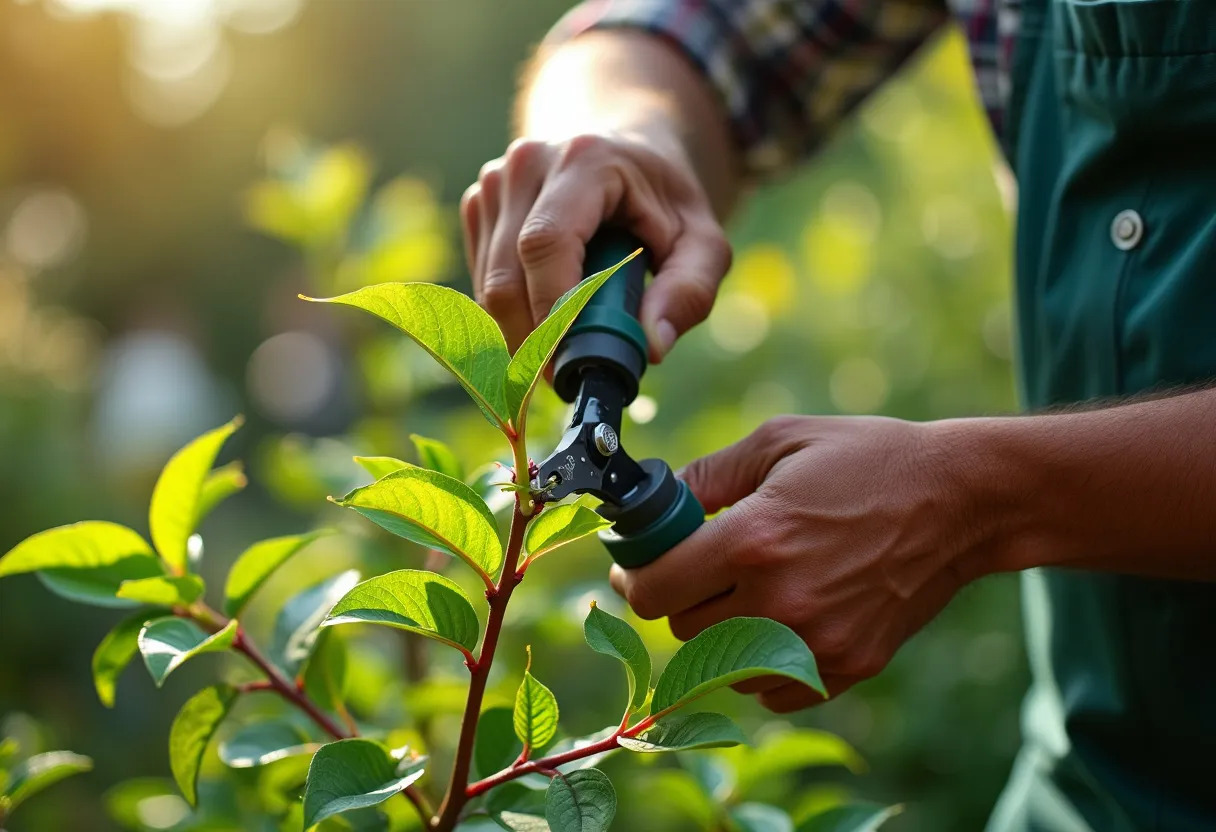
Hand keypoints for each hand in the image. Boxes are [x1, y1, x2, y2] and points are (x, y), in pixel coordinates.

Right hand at [461, 133, 730, 357]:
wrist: (628, 153)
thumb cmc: (665, 202)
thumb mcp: (703, 242)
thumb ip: (690, 292)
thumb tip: (653, 348)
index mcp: (586, 160)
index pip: (546, 244)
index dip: (551, 312)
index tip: (569, 364)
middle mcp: (528, 164)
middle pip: (506, 277)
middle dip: (533, 342)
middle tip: (566, 378)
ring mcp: (495, 183)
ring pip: (487, 288)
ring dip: (520, 334)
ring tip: (564, 345)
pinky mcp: (479, 205)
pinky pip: (481, 283)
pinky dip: (509, 315)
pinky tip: (546, 314)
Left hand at [610, 416, 983, 712]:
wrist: (959, 500)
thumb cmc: (866, 460)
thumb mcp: (779, 441)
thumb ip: (705, 475)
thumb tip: (654, 504)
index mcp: (753, 540)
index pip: (651, 590)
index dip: (633, 576)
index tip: (638, 563)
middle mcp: (778, 601)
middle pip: (681, 629)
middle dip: (681, 595)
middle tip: (704, 565)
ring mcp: (815, 643)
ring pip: (720, 665)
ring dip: (718, 632)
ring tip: (749, 588)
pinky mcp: (846, 667)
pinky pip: (768, 690)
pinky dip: (760, 663)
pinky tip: (781, 619)